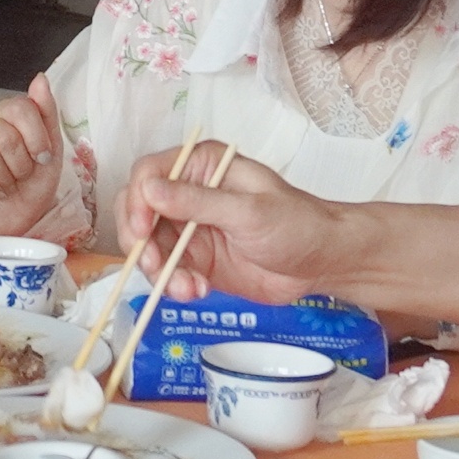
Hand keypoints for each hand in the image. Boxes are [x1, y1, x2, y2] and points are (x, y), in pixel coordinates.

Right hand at [0, 83, 67, 235]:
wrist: (18, 218)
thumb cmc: (33, 182)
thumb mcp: (51, 148)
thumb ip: (46, 111)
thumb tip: (40, 78)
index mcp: (5, 112)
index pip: (21, 107)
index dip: (37, 137)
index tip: (42, 157)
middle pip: (6, 135)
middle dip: (22, 164)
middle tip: (22, 175)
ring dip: (6, 178)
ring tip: (8, 184)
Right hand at [117, 148, 338, 298]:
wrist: (322, 262)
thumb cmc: (297, 224)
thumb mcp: (248, 211)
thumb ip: (198, 202)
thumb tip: (149, 190)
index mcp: (201, 167)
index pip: (148, 174)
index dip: (136, 201)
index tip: (141, 230)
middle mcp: (188, 194)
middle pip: (138, 213)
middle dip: (141, 243)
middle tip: (154, 266)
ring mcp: (190, 229)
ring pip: (149, 248)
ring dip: (159, 271)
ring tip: (186, 288)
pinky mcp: (195, 260)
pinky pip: (168, 272)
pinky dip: (174, 285)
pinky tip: (196, 291)